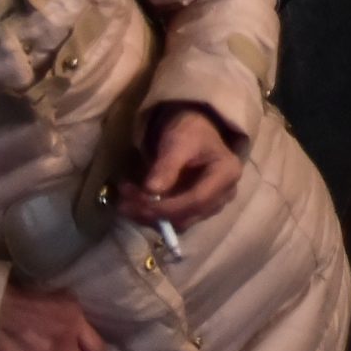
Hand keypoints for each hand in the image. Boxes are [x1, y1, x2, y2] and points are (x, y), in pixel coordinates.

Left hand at [116, 106, 242, 230]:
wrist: (193, 128)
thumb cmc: (189, 130)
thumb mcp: (177, 142)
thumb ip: (167, 166)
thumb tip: (151, 190)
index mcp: (227, 173)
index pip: (197, 200)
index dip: (167, 207)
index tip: (139, 203)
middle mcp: (225, 193)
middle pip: (189, 215)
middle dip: (154, 213)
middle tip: (124, 203)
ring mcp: (213, 203)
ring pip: (180, 222)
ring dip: (150, 216)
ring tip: (124, 202)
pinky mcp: (198, 209)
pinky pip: (176, 219)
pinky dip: (154, 214)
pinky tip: (136, 203)